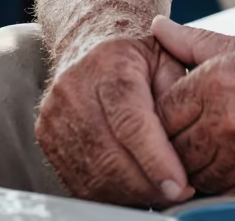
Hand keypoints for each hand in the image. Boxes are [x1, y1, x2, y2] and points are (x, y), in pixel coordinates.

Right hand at [36, 34, 195, 206]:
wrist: (90, 41)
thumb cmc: (136, 53)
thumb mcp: (168, 56)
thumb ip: (179, 92)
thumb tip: (187, 139)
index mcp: (110, 63)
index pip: (131, 123)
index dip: (156, 159)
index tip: (179, 185)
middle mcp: (75, 88)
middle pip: (110, 156)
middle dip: (148, 184)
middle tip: (178, 192)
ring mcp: (55, 114)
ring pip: (94, 175)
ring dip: (131, 193)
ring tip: (160, 189)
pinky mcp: (46, 137)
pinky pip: (79, 180)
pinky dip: (111, 191)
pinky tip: (135, 186)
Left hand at [153, 17, 234, 197]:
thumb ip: (194, 42)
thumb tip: (158, 27)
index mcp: (220, 81)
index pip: (164, 110)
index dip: (165, 112)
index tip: (176, 111)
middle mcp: (230, 121)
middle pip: (174, 147)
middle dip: (177, 141)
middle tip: (192, 131)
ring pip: (196, 174)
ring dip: (198, 164)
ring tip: (214, 146)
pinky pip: (223, 192)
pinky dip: (222, 181)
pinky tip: (233, 161)